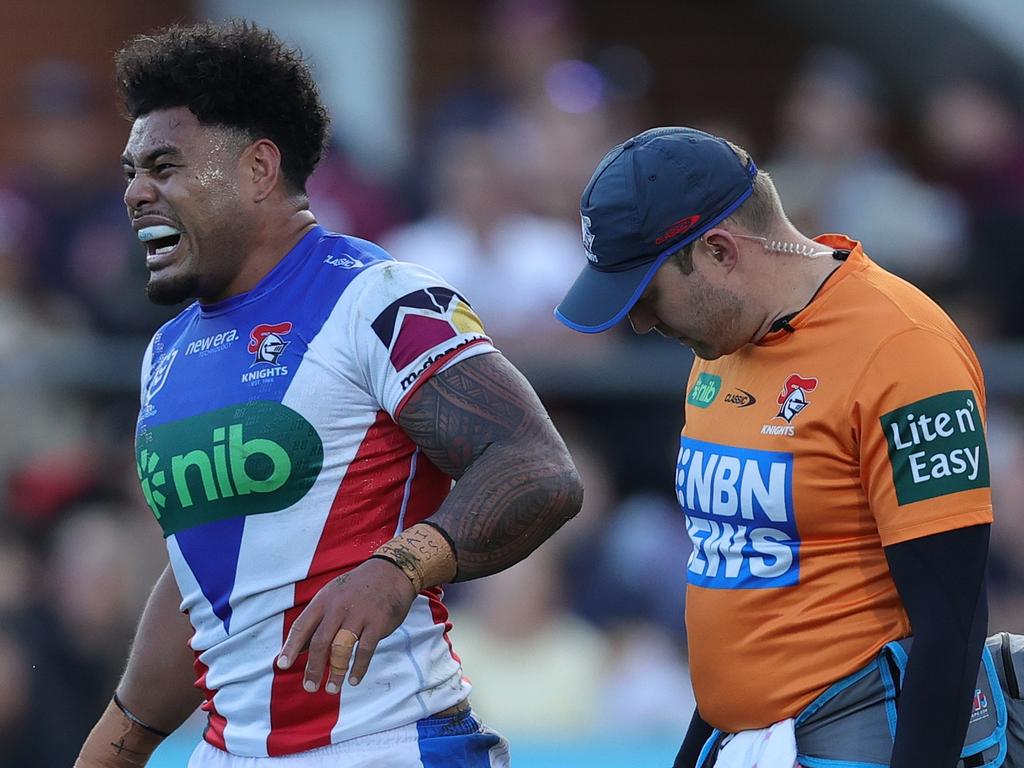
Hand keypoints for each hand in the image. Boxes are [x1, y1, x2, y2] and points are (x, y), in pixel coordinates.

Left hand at [276, 558, 416, 693]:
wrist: (390, 573)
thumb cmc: (356, 589)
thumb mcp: (331, 597)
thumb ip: (316, 622)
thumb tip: (296, 650)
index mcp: (323, 601)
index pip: (302, 625)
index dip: (291, 646)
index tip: (282, 665)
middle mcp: (338, 608)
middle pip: (320, 642)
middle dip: (314, 667)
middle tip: (310, 687)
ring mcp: (359, 615)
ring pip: (341, 649)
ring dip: (336, 672)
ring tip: (332, 689)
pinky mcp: (377, 622)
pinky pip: (365, 650)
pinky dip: (359, 667)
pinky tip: (353, 680)